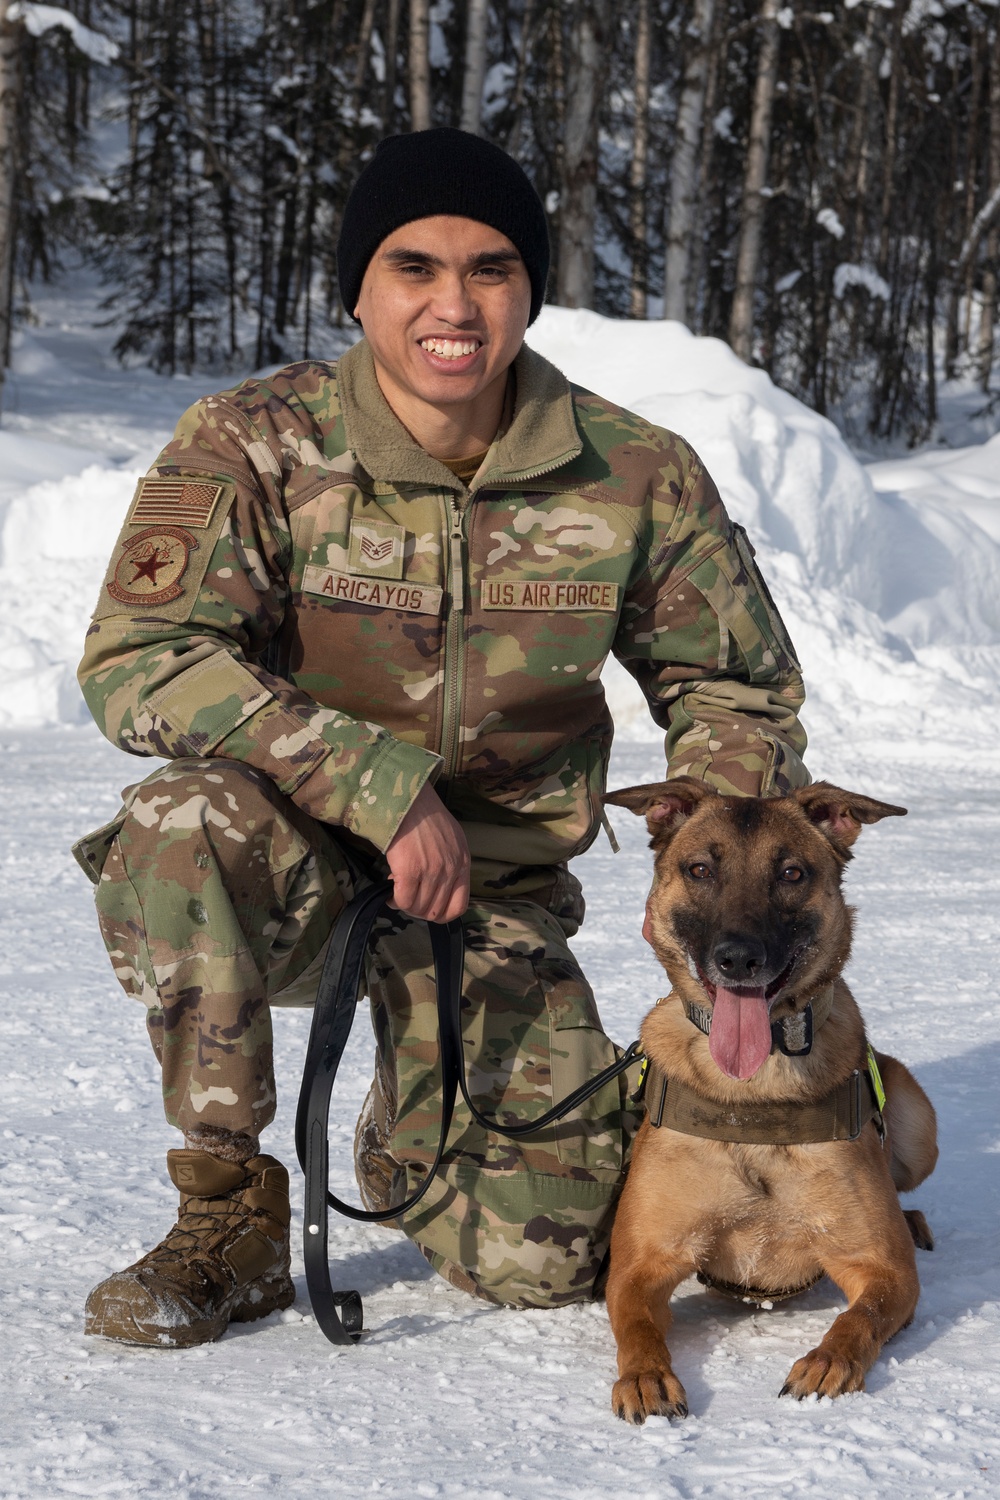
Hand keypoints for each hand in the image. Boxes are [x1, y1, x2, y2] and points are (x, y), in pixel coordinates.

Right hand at [386, 782, 470, 922]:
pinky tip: (390, 892)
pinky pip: (403, 901)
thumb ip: (449, 863)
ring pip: (418, 908)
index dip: (441, 914)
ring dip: (405, 905)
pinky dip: (394, 901)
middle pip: (436, 911)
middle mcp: (451, 869)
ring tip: (398, 893)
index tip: (427, 907)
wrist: (406, 798)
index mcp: (463, 862)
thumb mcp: (450, 838)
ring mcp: (431, 871)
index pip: (459, 906)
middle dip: (419, 910)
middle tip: (408, 899)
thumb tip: (432, 886)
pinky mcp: (410, 871)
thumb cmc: (424, 814)